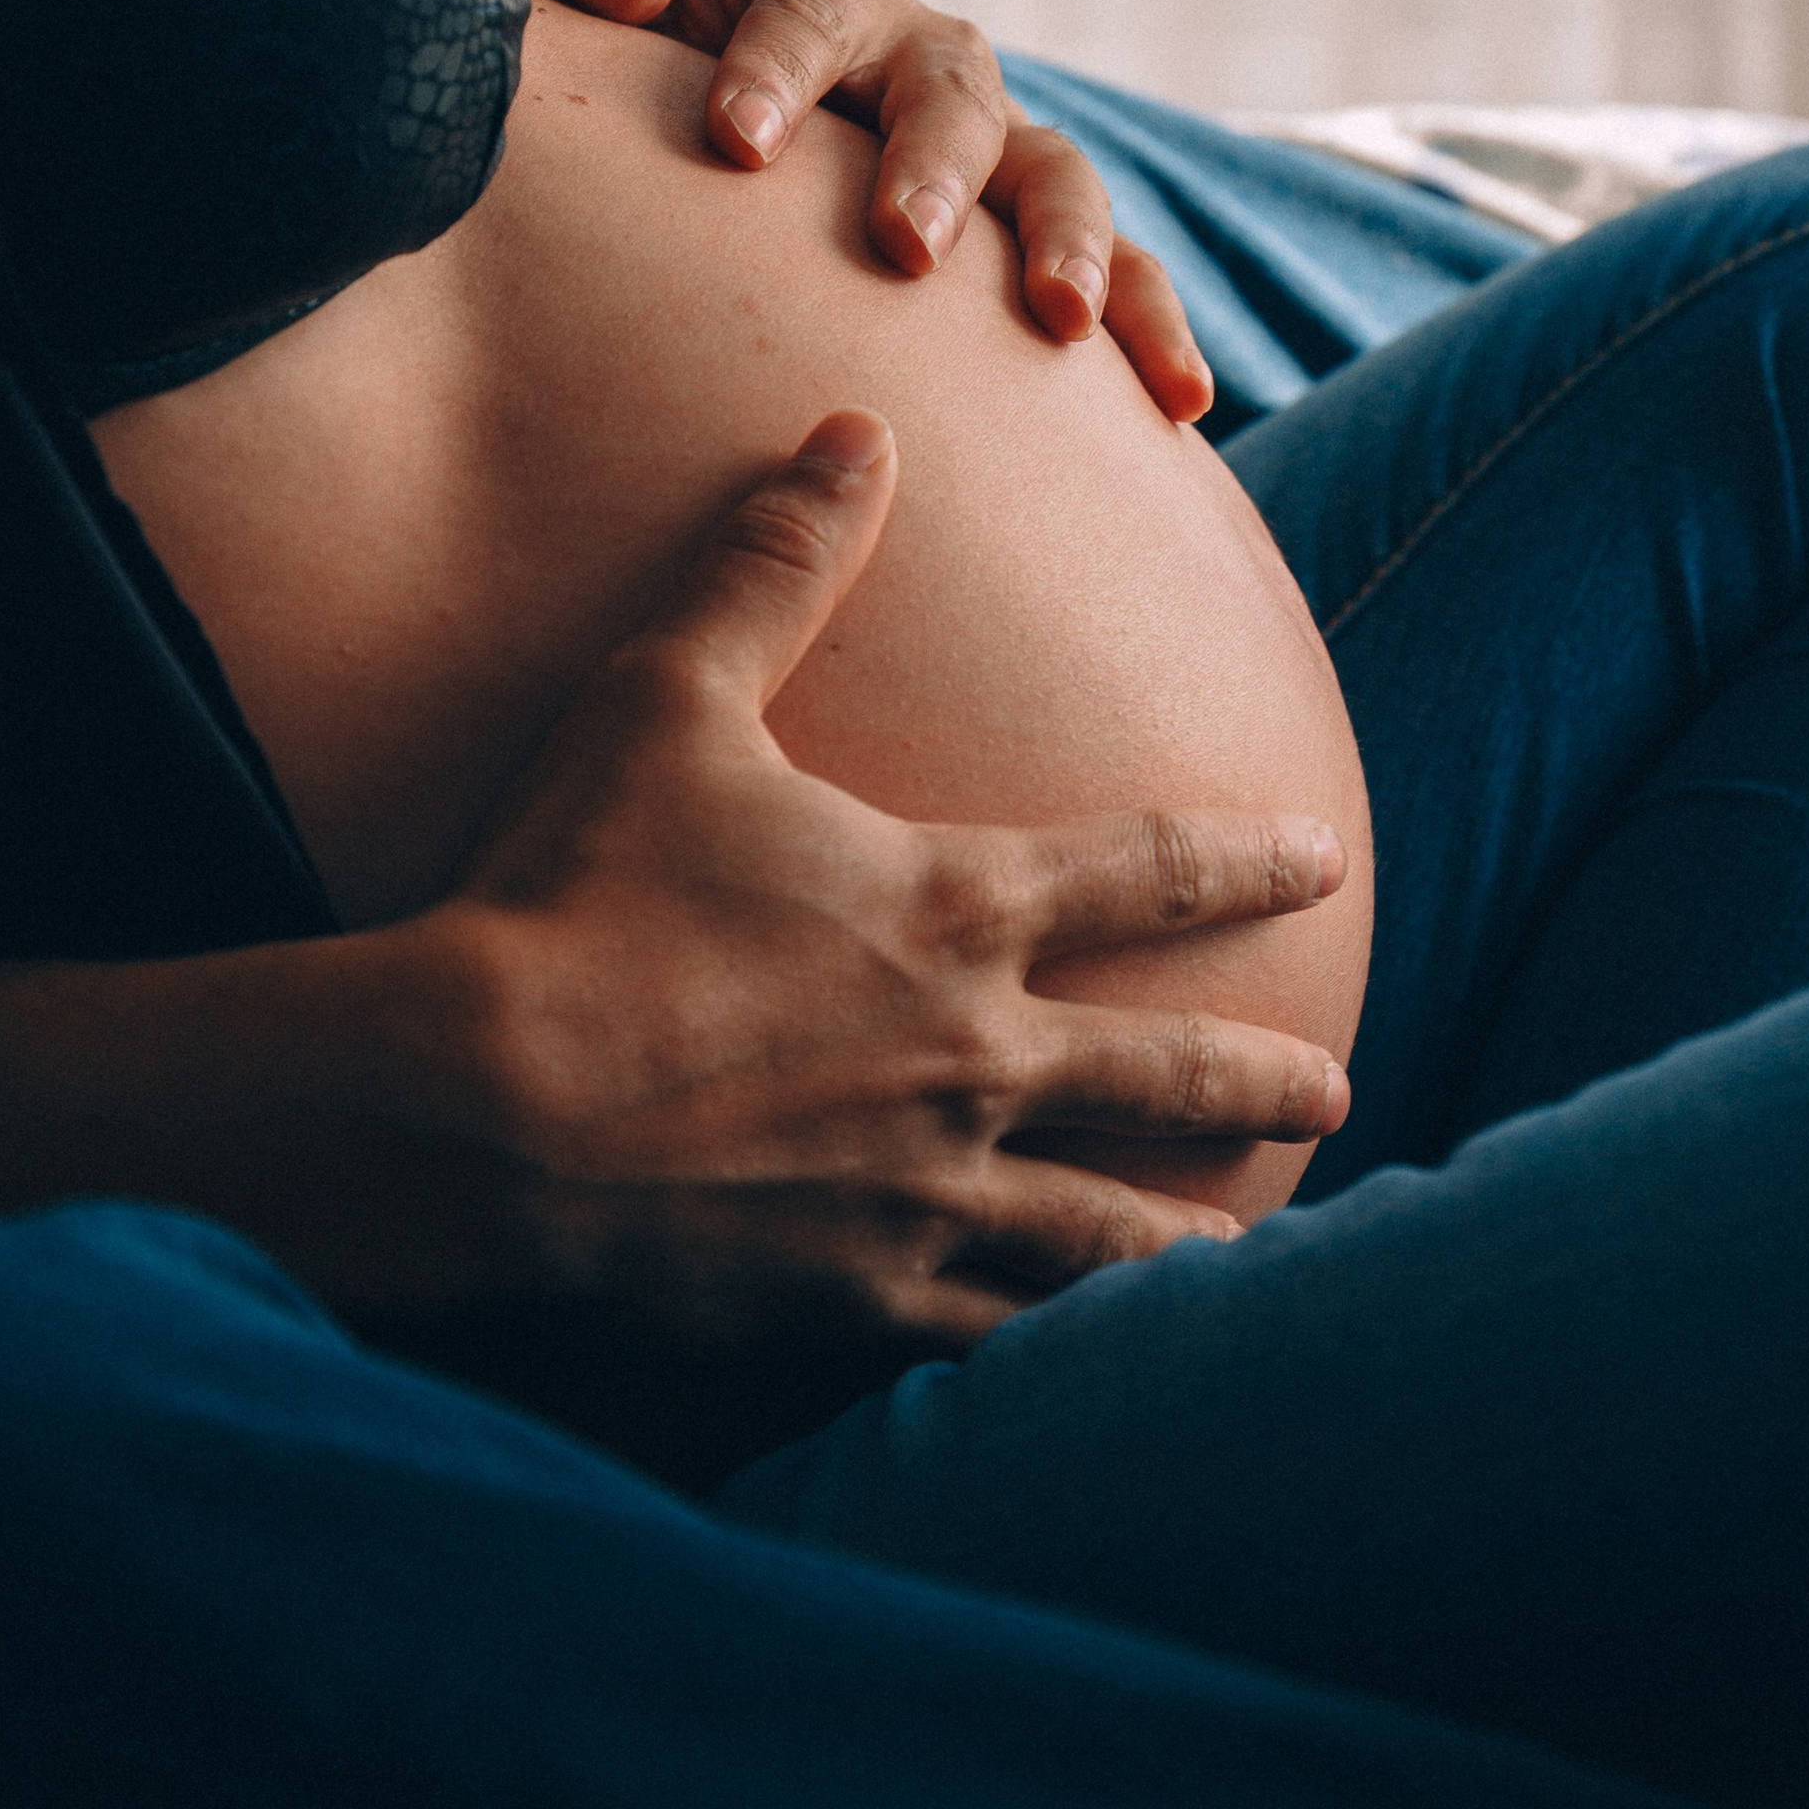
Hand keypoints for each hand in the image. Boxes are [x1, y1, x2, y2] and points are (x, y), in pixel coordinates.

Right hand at [403, 411, 1346, 1349]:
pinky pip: (982, 1340)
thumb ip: (774, 567)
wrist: (473, 1105)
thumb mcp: (668, 697)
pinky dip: (1045, 1354)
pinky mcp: (846, 1299)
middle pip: (1165, 1072)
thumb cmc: (572, 887)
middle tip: (1335, 1094)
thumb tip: (855, 432)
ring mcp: (919, 1195)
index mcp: (948, 909)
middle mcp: (969, 1058)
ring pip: (1101, 1236)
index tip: (1328, 854)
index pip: (1146, 867)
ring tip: (1249, 1267)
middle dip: (1261, 1081)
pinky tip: (1080, 1376)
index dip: (1245, 855)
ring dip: (1187, 1247)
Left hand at [557, 0, 1213, 422]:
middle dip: (935, 165)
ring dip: (1068, 243)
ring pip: (1058, 175)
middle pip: (952, 92)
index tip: (736, 143)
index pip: (813, 7)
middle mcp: (929, 57)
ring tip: (1060, 321)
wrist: (737, 123)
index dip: (778, 64)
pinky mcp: (1042, 234)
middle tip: (906, 244)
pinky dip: (1153, 326)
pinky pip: (1120, 273)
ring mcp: (999, 147)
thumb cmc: (666, 63)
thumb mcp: (633, 1)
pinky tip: (1182, 403)